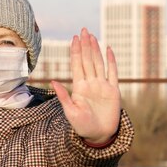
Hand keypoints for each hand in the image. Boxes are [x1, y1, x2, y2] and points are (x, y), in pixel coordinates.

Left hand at [51, 28, 120, 143]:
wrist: (98, 135)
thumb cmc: (82, 126)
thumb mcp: (70, 112)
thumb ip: (63, 96)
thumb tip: (52, 81)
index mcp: (79, 87)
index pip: (77, 65)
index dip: (76, 51)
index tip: (74, 38)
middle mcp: (90, 83)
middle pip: (87, 60)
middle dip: (85, 45)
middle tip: (83, 30)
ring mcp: (102, 86)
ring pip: (99, 63)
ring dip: (96, 50)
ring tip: (92, 36)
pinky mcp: (113, 91)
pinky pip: (113, 73)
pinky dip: (111, 61)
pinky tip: (109, 49)